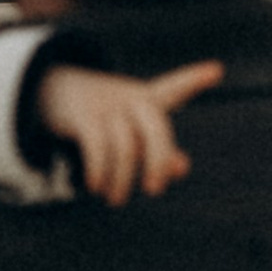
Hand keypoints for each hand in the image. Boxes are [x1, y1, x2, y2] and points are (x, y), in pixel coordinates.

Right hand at [37, 57, 222, 205]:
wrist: (55, 91)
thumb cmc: (105, 118)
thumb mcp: (133, 132)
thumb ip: (162, 151)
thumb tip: (183, 167)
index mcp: (147, 100)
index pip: (174, 88)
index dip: (194, 79)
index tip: (216, 71)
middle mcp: (131, 99)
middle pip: (157, 129)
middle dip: (158, 162)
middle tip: (153, 191)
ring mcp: (107, 105)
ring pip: (125, 147)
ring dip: (120, 179)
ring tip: (115, 199)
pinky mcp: (83, 115)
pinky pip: (97, 146)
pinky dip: (99, 170)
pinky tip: (96, 186)